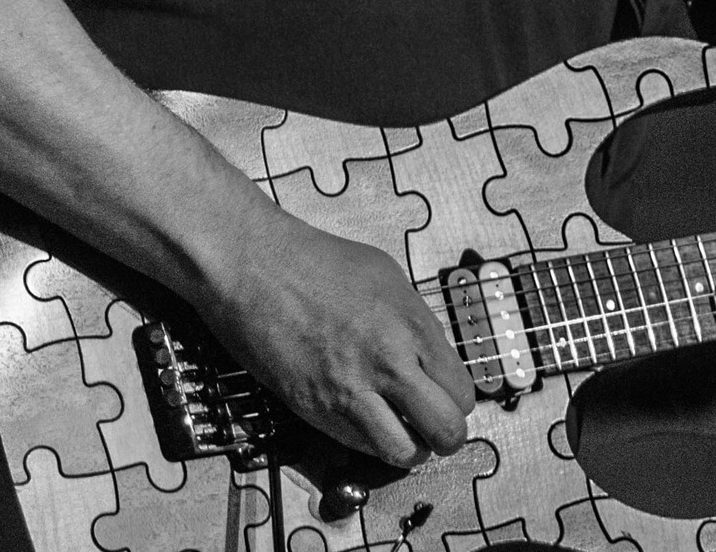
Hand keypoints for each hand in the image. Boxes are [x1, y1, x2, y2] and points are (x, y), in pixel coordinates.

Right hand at [194, 207, 475, 466]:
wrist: (254, 267)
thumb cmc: (315, 261)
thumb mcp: (387, 278)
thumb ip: (415, 322)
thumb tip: (430, 356)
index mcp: (413, 326)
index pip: (462, 391)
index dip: (455, 400)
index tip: (443, 397)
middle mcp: (390, 363)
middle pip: (446, 430)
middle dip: (445, 435)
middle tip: (432, 426)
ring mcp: (352, 391)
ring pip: (405, 453)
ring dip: (409, 449)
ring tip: (400, 432)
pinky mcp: (316, 410)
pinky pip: (360, 448)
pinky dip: (370, 445)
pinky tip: (364, 422)